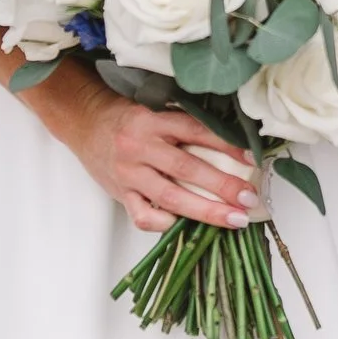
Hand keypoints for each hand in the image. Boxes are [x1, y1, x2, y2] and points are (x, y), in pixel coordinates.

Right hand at [58, 80, 262, 233]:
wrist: (85, 123)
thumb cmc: (127, 118)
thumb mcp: (156, 111)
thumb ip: (185, 127)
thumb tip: (232, 146)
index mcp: (152, 121)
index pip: (195, 131)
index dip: (226, 145)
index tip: (252, 159)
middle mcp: (139, 147)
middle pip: (186, 168)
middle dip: (222, 185)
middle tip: (248, 197)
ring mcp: (128, 174)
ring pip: (170, 196)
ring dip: (206, 211)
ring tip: (233, 219)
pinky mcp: (121, 194)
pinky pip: (144, 216)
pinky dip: (167, 224)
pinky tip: (187, 227)